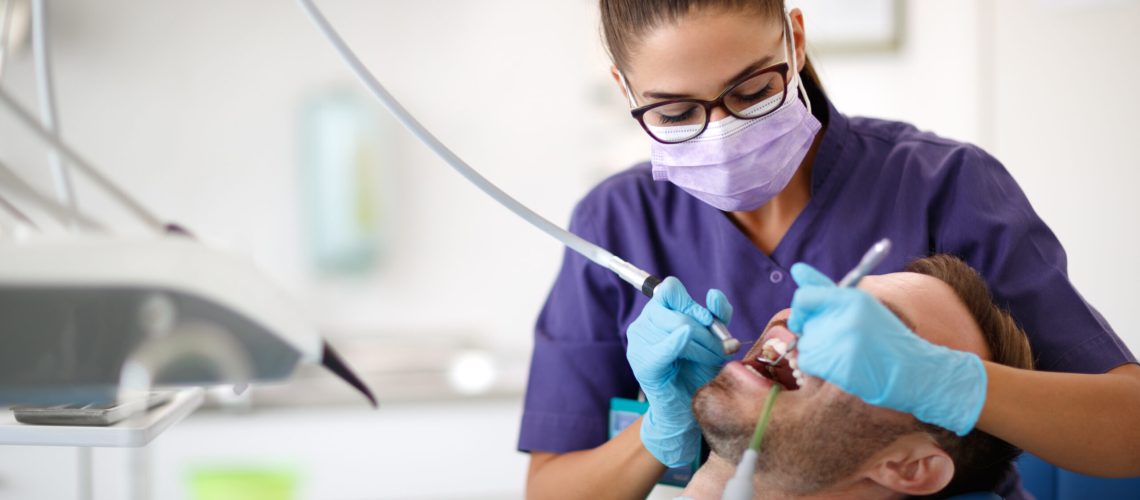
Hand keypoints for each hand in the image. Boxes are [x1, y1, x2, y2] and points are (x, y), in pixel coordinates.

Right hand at [627, 277, 732, 466]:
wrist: (690, 407)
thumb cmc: (698, 370)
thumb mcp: (713, 338)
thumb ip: (717, 315)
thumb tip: (713, 295)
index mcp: (659, 312)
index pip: (670, 290)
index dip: (691, 303)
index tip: (708, 322)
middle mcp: (644, 323)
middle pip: (678, 312)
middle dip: (705, 332)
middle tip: (719, 350)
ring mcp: (640, 343)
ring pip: (677, 329)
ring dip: (702, 346)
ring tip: (709, 360)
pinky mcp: (643, 363)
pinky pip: (662, 348)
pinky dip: (675, 343)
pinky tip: (684, 341)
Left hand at [786, 263, 986, 435]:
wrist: (913, 370)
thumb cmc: (884, 337)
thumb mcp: (861, 306)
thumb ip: (826, 290)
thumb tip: (796, 268)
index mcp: (852, 298)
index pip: (804, 297)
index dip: (800, 309)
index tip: (804, 318)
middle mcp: (845, 317)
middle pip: (803, 324)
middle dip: (815, 333)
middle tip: (843, 341)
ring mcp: (842, 342)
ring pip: (805, 345)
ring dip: (818, 352)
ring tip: (846, 355)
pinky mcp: (838, 365)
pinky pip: (808, 363)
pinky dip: (819, 367)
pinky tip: (842, 367)